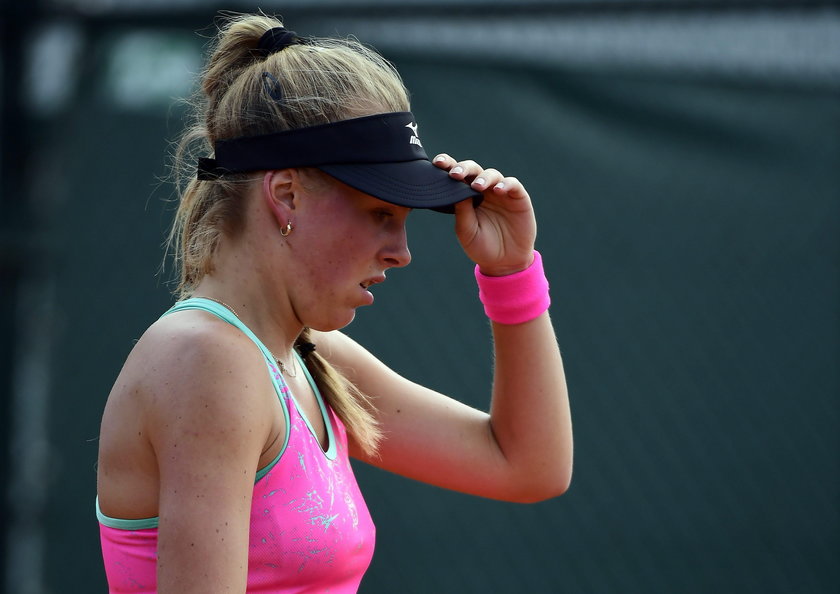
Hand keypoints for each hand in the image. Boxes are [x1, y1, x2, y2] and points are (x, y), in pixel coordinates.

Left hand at [434, 154, 536, 275]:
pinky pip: (512, 185)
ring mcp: (501, 192)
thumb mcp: (467, 231)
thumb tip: (453, 188)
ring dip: (483, 178)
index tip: (436, 163)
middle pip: (473, 170)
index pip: (456, 176)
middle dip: (463, 168)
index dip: (447, 165)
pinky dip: (506, 184)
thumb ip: (461, 211)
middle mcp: (483, 190)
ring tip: (477, 186)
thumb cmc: (481, 247)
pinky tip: (498, 190)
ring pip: (492, 174)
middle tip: (455, 174)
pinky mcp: (518, 197)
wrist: (504, 263)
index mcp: (466, 196)